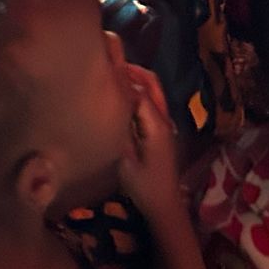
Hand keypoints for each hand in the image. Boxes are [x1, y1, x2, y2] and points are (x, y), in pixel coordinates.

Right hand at [116, 65, 184, 220]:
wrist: (166, 206)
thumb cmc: (144, 187)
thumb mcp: (125, 161)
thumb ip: (119, 131)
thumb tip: (108, 106)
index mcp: (156, 124)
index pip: (139, 91)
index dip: (122, 77)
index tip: (102, 67)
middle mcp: (163, 119)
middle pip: (152, 84)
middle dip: (134, 71)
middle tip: (110, 62)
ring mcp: (165, 125)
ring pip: (154, 92)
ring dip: (137, 80)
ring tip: (113, 75)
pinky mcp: (162, 131)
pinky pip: (152, 103)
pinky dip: (139, 93)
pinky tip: (121, 97)